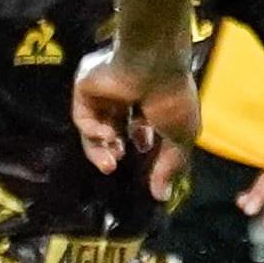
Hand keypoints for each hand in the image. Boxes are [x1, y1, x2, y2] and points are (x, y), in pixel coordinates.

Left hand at [72, 51, 198, 194]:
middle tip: (113, 166)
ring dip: (100, 148)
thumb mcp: (180, 138)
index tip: (143, 155)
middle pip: (112, 132)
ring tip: (110, 160)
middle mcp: (125, 97)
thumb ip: (169, 167)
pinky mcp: (86, 89)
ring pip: (94, 128)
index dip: (138, 145)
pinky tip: (107, 134)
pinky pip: (83, 116)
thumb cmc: (173, 98)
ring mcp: (104, 93)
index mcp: (149, 103)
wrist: (153, 65)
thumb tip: (161, 196)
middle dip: (111, 153)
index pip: (137, 128)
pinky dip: (92, 131)